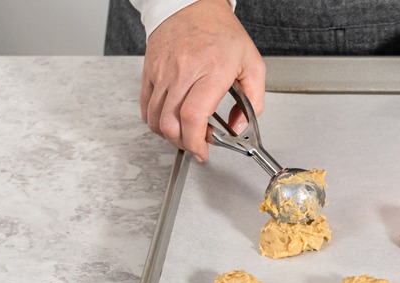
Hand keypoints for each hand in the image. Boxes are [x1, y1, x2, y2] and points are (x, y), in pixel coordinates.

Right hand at [141, 0, 264, 161]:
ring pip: (155, 118)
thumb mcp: (252, 63)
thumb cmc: (222, 32)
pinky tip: (169, 120)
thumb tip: (240, 126)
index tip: (203, 151)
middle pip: (171, 122)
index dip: (196, 141)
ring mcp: (163, 71)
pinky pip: (145, 105)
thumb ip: (254, 100)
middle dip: (183, 143)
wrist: (192, 5)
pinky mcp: (149, 70)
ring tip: (185, 133)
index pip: (194, 116)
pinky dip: (154, 121)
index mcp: (212, 71)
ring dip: (169, 135)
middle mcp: (184, 72)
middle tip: (196, 144)